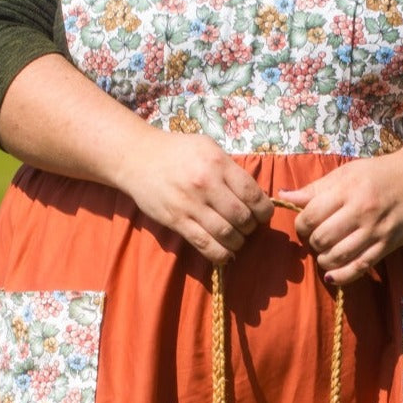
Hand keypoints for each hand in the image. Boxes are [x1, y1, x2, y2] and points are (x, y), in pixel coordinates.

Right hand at [123, 130, 273, 263]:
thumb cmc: (177, 151)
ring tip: (237, 238)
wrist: (138, 158)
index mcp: (218, 164)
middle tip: (248, 226)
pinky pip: (205, 244)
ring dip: (238, 242)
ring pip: (227, 234)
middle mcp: (206, 184)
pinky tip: (226, 254)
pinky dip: (221, 254)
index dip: (264, 210)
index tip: (263, 214)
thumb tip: (254, 193)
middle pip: (242, 217)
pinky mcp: (177, 221)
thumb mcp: (208, 148)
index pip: (253, 194)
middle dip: (251, 227)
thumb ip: (230, 169)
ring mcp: (190, 205)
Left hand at [279, 152, 402, 285]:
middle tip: (316, 238)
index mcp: (347, 189)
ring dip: (324, 260)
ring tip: (325, 253)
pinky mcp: (387, 245)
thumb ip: (315, 188)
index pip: (310, 215)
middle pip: (322, 238)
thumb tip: (283, 196)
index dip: (301, 225)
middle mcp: (361, 211)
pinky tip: (332, 275)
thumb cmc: (380, 173)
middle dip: (312, 242)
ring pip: (338, 256)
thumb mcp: (347, 173)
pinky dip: (341, 276)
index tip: (306, 224)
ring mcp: (376, 230)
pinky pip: (359, 267)